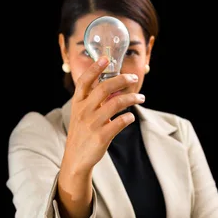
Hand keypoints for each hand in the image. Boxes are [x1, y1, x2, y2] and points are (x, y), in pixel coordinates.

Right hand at [62, 56, 144, 175]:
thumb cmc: (82, 133)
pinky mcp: (101, 137)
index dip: (95, 68)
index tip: (106, 59)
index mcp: (78, 103)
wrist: (76, 159)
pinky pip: (119, 123)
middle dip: (121, 80)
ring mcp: (92, 124)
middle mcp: (84, 111)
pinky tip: (131, 117)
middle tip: (133, 78)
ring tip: (141, 97)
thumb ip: (92, 99)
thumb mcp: (80, 114)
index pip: (85, 81)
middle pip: (104, 88)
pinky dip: (128, 118)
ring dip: (131, 98)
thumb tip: (111, 84)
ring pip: (115, 104)